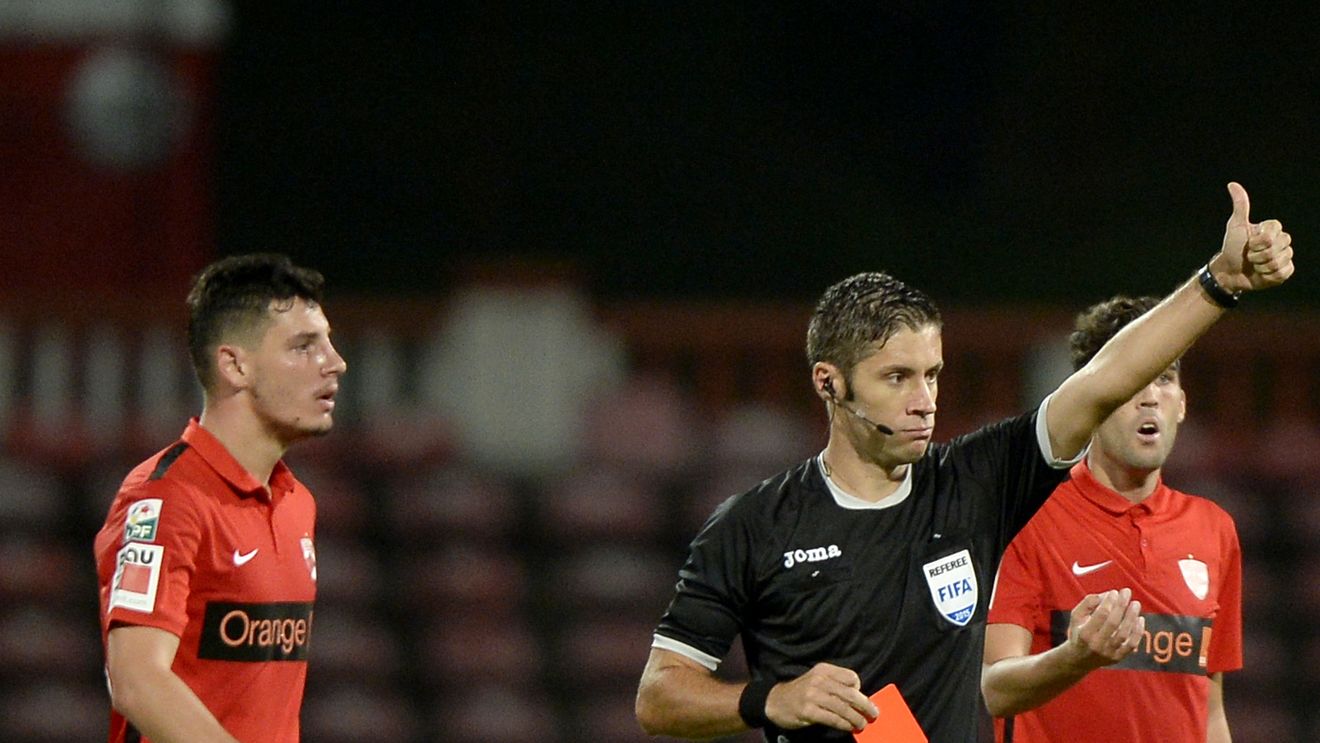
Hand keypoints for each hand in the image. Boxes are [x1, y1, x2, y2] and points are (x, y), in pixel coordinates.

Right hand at [764, 662, 878, 731]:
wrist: (775, 701)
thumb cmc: (801, 692)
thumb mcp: (817, 680)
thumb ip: (835, 685)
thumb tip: (860, 700)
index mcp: (823, 669)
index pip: (850, 677)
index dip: (859, 689)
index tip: (861, 699)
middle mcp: (819, 680)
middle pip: (850, 693)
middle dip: (865, 705)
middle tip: (874, 713)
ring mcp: (812, 695)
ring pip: (843, 708)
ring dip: (856, 718)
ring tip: (862, 724)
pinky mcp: (808, 711)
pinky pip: (833, 719)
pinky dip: (844, 724)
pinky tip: (848, 727)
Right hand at [1063, 588, 1144, 670]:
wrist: (1079, 659)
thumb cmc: (1079, 632)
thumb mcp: (1076, 616)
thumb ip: (1088, 603)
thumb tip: (1107, 594)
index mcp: (1084, 634)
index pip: (1100, 615)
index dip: (1109, 602)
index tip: (1114, 592)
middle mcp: (1096, 645)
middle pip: (1113, 623)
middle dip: (1121, 606)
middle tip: (1126, 592)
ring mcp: (1108, 653)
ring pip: (1124, 634)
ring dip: (1131, 617)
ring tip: (1136, 604)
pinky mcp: (1118, 658)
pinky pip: (1131, 645)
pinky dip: (1138, 631)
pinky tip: (1140, 619)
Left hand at [1212, 182, 1294, 292]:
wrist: (1230, 271)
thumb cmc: (1232, 247)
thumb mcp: (1235, 225)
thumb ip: (1240, 206)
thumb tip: (1232, 184)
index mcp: (1273, 229)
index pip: (1273, 234)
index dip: (1258, 242)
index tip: (1249, 243)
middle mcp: (1282, 241)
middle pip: (1277, 248)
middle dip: (1258, 255)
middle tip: (1250, 256)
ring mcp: (1285, 256)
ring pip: (1279, 261)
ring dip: (1262, 266)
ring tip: (1255, 265)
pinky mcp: (1285, 271)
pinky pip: (1282, 273)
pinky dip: (1268, 276)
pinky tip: (1261, 273)